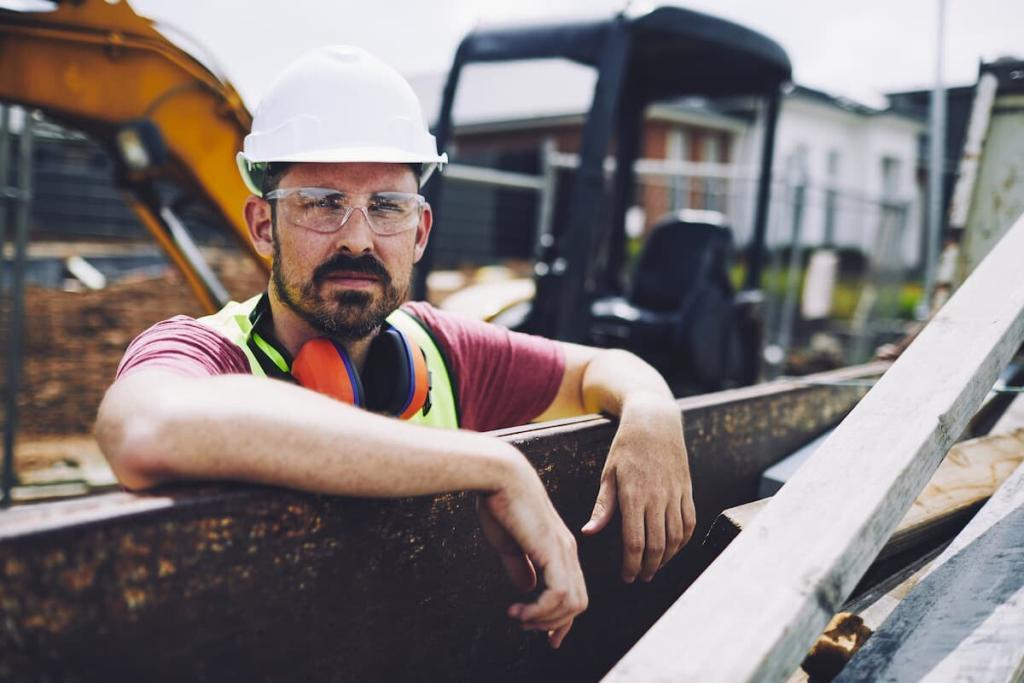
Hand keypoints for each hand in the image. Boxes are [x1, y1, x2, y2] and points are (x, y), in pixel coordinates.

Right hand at [478, 451, 587, 648]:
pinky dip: (541, 611)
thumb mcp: (509, 544)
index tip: (548, 639)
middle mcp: (567, 551)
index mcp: (559, 548)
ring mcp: (563, 551)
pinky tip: (520, 609)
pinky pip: (560, 595)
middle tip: (525, 625)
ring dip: (545, 619)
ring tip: (519, 617)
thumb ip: (521, 566)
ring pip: (572, 604)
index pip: (572, 592)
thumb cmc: (499, 503)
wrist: (499, 476)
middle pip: (577, 603)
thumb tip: (527, 589)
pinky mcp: (553, 551)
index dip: (561, 620)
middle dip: (553, 624)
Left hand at [582, 394, 695, 582]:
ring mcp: (675, 494)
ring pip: (676, 538)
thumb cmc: (626, 447)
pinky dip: (683, 541)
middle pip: (657, 545)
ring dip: (666, 558)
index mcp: (634, 495)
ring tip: (654, 567)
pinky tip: (673, 549)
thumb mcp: (609, 474)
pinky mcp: (687, 490)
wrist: (655, 422)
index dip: (631, 565)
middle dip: (648, 567)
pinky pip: (689, 523)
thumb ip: (603, 506)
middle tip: (640, 578)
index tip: (626, 577)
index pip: (634, 542)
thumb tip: (589, 532)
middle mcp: (657, 497)